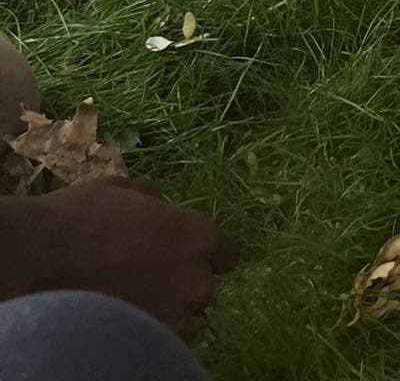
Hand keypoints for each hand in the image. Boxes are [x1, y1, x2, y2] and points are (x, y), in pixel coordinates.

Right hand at [0, 178, 237, 340]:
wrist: (39, 263)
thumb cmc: (81, 219)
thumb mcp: (122, 189)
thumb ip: (153, 199)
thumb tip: (159, 204)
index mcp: (195, 236)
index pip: (225, 254)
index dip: (206, 257)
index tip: (186, 260)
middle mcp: (196, 280)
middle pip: (201, 288)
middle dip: (179, 284)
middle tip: (144, 279)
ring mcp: (176, 319)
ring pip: (185, 320)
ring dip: (168, 313)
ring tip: (133, 305)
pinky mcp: (152, 345)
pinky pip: (163, 343)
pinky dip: (150, 336)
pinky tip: (123, 323)